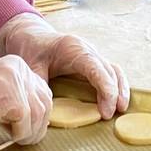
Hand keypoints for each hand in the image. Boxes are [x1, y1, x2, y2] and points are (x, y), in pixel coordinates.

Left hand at [0, 15, 128, 118]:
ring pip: (113, 70)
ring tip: (121, 109)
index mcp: (72, 48)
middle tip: (113, 115)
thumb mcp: (29, 66)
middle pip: (109, 70)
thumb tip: (47, 108)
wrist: (30, 35)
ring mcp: (91, 54)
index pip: (96, 68)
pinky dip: (116, 86)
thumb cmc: (30, 49)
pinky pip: (109, 72)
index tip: (106, 110)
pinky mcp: (92, 62)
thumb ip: (39, 85)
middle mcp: (87, 49)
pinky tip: (117, 101)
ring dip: (120, 89)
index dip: (105, 89)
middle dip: (115, 93)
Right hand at [0, 57, 52, 144]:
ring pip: (39, 116)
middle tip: (24, 135)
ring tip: (14, 137)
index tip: (28, 124)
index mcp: (17, 64)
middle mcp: (20, 70)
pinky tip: (3, 132)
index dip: (39, 111)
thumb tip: (35, 115)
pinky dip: (18, 135)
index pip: (42, 90)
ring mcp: (16, 84)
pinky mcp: (12, 101)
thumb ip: (14, 92)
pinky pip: (26, 126)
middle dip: (38, 124)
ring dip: (29, 133)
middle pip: (46, 102)